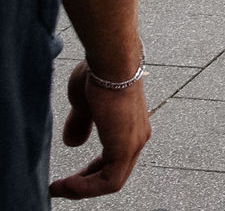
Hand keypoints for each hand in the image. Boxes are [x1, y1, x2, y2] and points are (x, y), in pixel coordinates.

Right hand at [50, 63, 149, 198]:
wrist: (110, 62)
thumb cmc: (100, 75)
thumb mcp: (86, 105)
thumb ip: (82, 124)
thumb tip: (74, 142)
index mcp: (130, 128)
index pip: (113, 163)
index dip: (89, 175)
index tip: (67, 181)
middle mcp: (138, 137)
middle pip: (113, 175)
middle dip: (84, 185)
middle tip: (60, 188)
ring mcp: (134, 143)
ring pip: (112, 182)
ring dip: (82, 190)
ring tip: (59, 189)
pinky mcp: (125, 147)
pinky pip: (109, 181)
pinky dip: (86, 188)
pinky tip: (65, 185)